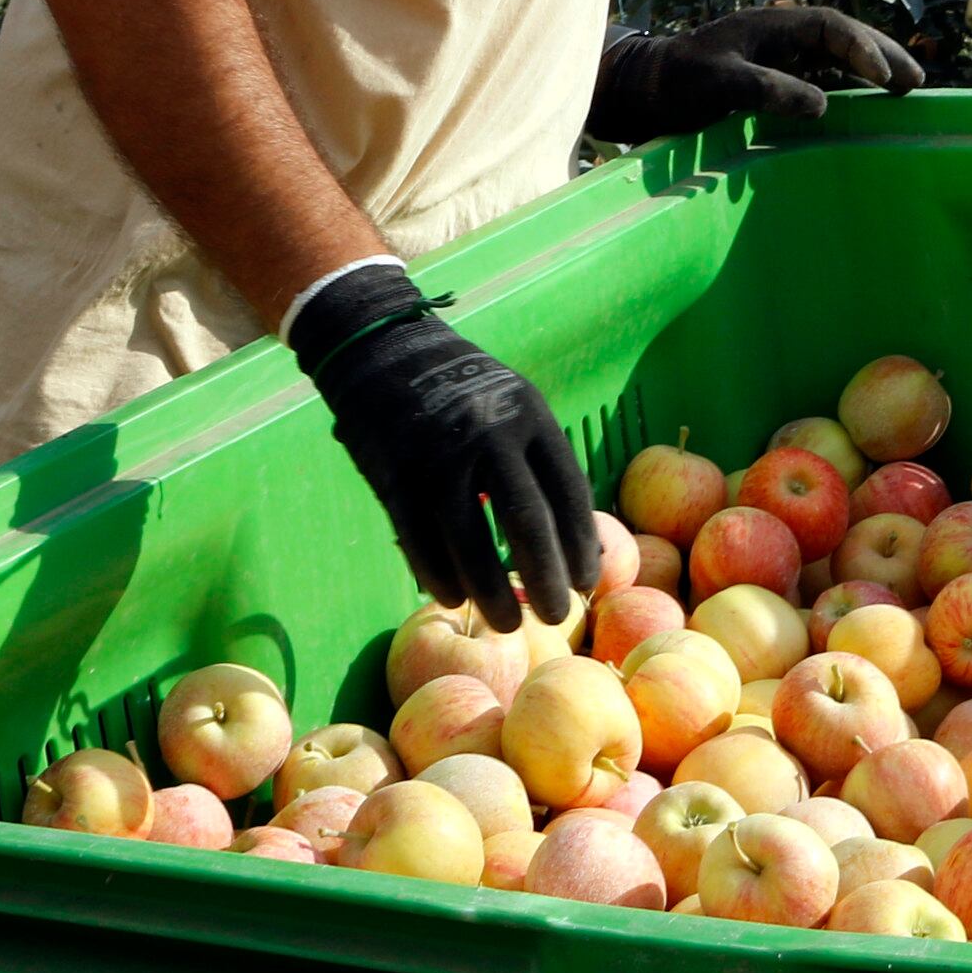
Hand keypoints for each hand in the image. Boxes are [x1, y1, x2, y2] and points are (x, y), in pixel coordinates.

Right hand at [289, 264, 594, 622]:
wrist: (384, 349)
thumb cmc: (467, 392)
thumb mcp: (517, 408)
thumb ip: (546, 468)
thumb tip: (586, 544)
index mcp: (529, 416)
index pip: (567, 492)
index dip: (580, 545)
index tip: (587, 584)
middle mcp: (487, 435)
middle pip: (526, 522)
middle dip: (546, 577)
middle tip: (558, 617)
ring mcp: (437, 456)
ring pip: (469, 541)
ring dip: (491, 591)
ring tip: (507, 623)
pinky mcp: (394, 475)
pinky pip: (419, 540)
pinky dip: (438, 575)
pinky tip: (455, 598)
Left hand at [589, 5, 922, 143]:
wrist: (643, 89)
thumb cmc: (676, 83)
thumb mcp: (718, 84)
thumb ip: (767, 90)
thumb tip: (821, 104)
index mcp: (772, 25)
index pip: (830, 28)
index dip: (861, 48)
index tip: (883, 77)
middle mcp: (782, 35)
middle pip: (844, 37)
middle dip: (881, 54)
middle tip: (916, 82)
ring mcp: (779, 55)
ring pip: (837, 56)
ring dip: (871, 69)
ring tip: (905, 89)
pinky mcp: (773, 76)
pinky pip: (822, 75)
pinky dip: (849, 85)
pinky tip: (866, 103)